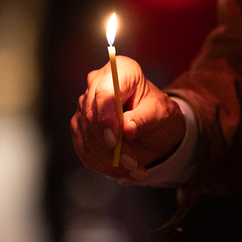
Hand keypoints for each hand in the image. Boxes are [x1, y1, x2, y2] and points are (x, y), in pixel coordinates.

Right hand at [70, 55, 185, 182]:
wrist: (155, 128)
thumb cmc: (159, 113)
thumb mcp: (161, 114)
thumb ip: (144, 119)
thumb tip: (126, 130)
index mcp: (120, 70)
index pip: (105, 92)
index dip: (106, 117)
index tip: (115, 141)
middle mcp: (98, 83)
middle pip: (92, 116)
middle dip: (111, 146)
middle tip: (132, 165)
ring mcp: (86, 105)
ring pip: (87, 136)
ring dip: (109, 160)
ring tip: (133, 171)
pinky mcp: (80, 125)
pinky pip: (84, 149)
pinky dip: (101, 164)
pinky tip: (120, 171)